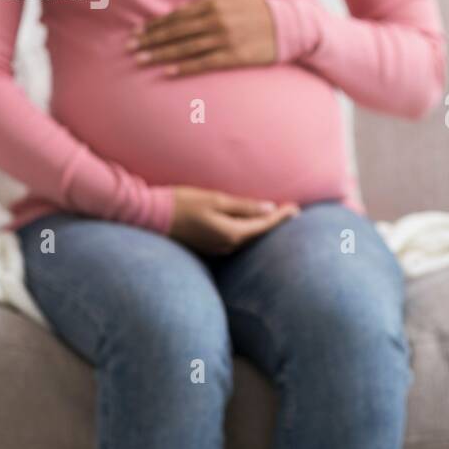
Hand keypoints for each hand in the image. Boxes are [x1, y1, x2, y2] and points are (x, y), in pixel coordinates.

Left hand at [130, 0, 275, 76]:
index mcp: (214, 2)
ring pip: (185, 48)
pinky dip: (184, 67)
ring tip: (141, 59)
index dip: (155, 24)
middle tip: (130, 47)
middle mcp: (216, 20)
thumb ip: (208, 0)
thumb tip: (180, 8)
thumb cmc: (261, 9)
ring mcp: (225, 39)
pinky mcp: (234, 57)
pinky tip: (167, 71)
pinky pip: (204, 63)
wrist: (292, 26)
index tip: (138, 31)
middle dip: (150, 39)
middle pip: (175, 31)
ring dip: (160, 54)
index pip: (177, 15)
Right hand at [168, 186, 297, 255]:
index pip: (264, 226)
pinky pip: (236, 239)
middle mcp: (226, 246)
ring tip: (276, 216)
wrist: (151, 216)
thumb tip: (268, 208)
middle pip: (258, 234)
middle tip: (292, 211)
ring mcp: (217, 248)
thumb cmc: (182, 203)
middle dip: (275, 223)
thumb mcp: (216, 200)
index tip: (296, 208)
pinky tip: (251, 223)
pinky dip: (248, 230)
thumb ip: (243, 206)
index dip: (281, 216)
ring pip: (248, 238)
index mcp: (231, 234)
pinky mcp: (209, 246)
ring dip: (262, 228)